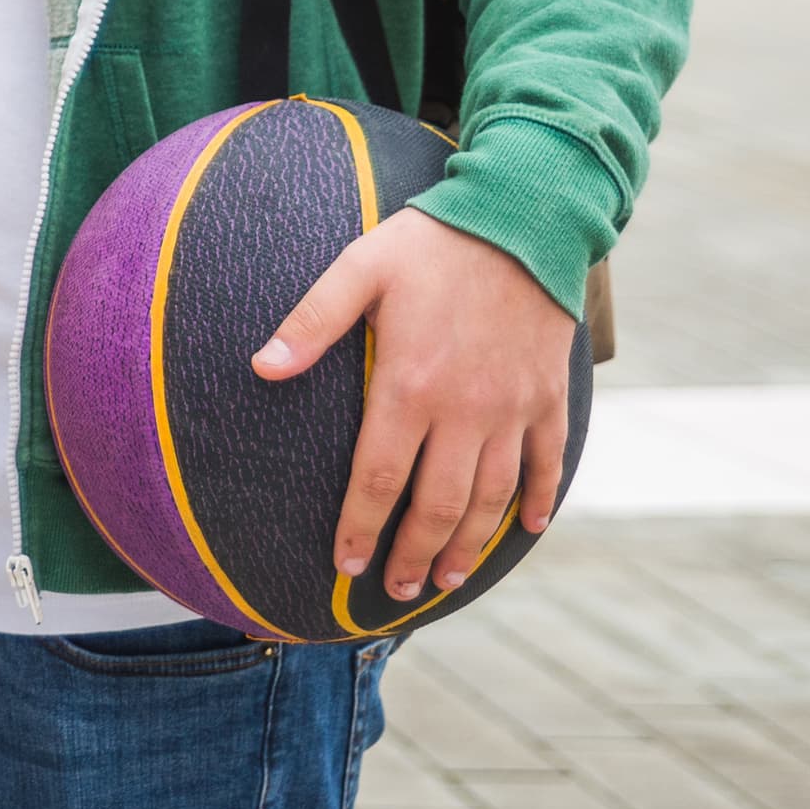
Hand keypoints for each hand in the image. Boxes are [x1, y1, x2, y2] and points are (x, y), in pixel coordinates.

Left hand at [253, 207, 575, 603]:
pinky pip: (547, 462)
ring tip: (447, 577)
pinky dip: (538, 500)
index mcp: (409, 385)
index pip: (379, 479)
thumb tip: (261, 367)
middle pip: (436, 505)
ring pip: (490, 497)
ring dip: (468, 544)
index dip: (360, 528)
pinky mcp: (548, 396)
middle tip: (398, 591)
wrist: (523, 216)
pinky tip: (525, 529)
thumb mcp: (359, 268)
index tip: (344, 564)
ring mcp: (512, 407)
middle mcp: (464, 410)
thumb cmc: (431, 243)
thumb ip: (311, 322)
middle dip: (414, 555)